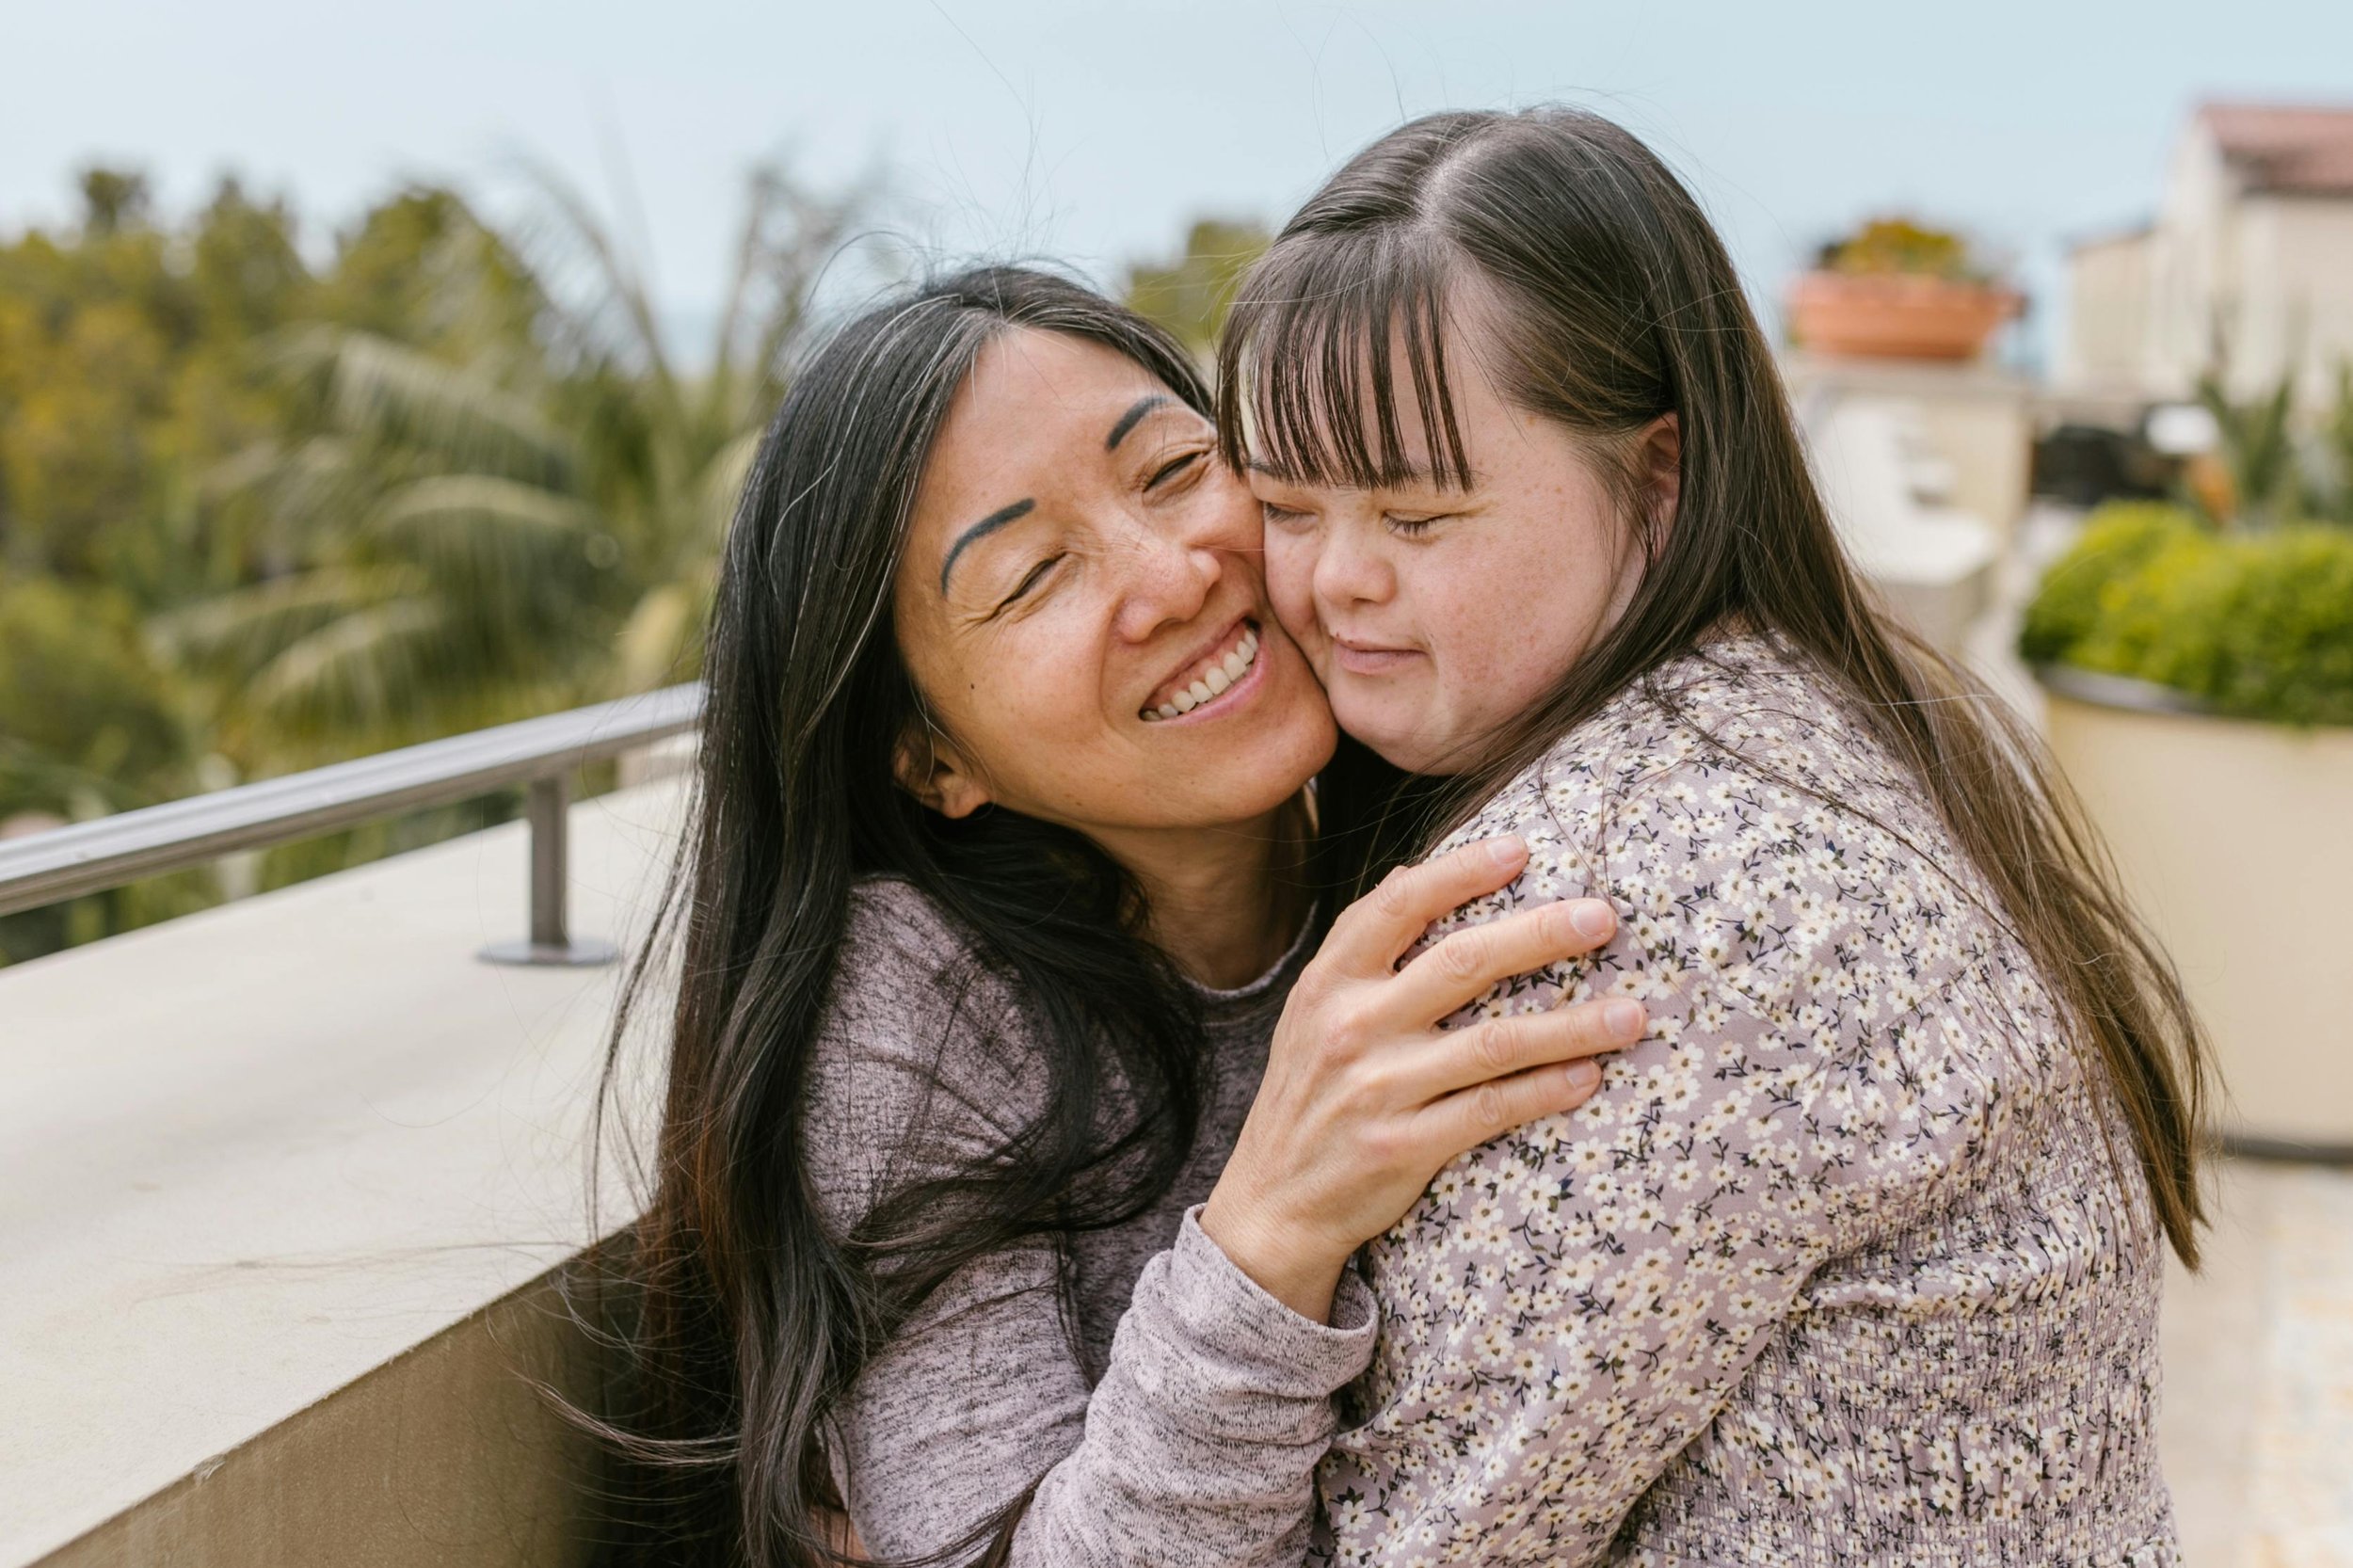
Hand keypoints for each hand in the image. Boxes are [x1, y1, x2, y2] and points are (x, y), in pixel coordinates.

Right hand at [1199, 835, 1638, 1320]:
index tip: (1521, 849)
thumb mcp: (1312, 1011)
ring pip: (1494, 1042)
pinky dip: (1545, 1091)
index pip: (1398, 906)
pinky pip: (1491, 1110)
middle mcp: (1352, 1026)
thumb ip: (1359, 946)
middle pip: (1462, 963)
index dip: (1461, 872)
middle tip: (1603, 916)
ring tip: (1631, 1014)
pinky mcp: (1404, 1146)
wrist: (1270, 1204)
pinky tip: (1589, 1077)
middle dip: (1541, 934)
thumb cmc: (1307, 1095)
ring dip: (1571, 1026)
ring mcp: (1378, 1088)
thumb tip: (1413, 871)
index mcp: (1329, 982)